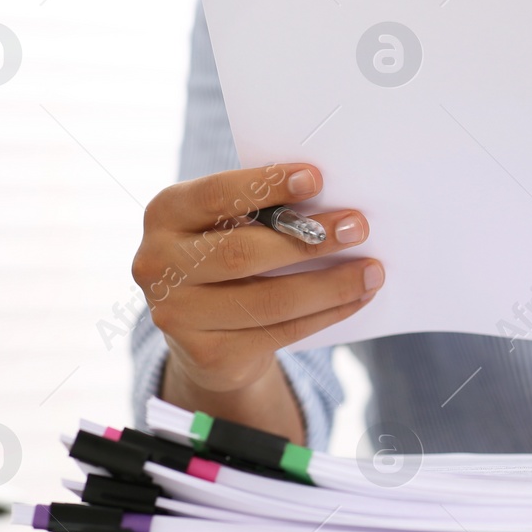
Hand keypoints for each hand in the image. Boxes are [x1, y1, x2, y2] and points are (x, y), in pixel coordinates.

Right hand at [132, 163, 381, 436]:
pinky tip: (357, 298)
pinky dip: (327, 313)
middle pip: (244, 252)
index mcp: (165, 213)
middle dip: (310, 240)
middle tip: (358, 227)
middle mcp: (158, 263)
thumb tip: (335, 207)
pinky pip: (280, 332)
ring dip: (331, 285)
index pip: (217, 195)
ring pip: (269, 300)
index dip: (267, 186)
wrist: (204, 334)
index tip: (317, 178)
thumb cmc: (228, 256)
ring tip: (373, 271)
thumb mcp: (229, 225)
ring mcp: (176, 314)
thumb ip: (263, 214)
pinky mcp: (206, 354)